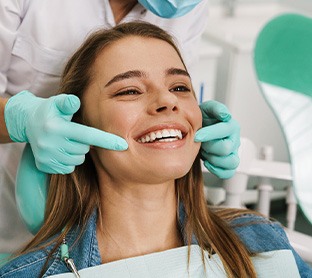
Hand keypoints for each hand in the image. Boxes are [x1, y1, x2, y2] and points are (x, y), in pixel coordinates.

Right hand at [5, 90, 127, 173]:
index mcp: (57, 128)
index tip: (123, 145)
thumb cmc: (49, 111)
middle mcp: (50, 144)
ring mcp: (47, 157)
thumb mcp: (57, 102)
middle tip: (74, 133)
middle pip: (84, 149)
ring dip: (77, 152)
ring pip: (77, 160)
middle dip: (84, 142)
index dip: (107, 140)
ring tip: (67, 141)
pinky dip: (68, 161)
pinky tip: (61, 150)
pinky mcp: (44, 166)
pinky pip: (68, 168)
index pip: (88, 136)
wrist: (27, 123)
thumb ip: (68, 102)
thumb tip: (75, 102)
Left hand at [195, 100, 239, 178]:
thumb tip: (224, 114)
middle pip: (226, 148)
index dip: (209, 134)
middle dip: (209, 147)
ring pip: (231, 162)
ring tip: (205, 153)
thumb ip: (215, 108)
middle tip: (201, 143)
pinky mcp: (229, 163)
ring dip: (214, 159)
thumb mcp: (207, 109)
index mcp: (231, 126)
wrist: (199, 129)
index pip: (224, 131)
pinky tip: (208, 162)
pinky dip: (217, 170)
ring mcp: (233, 153)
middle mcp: (234, 139)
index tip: (196, 136)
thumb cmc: (204, 120)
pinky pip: (228, 172)